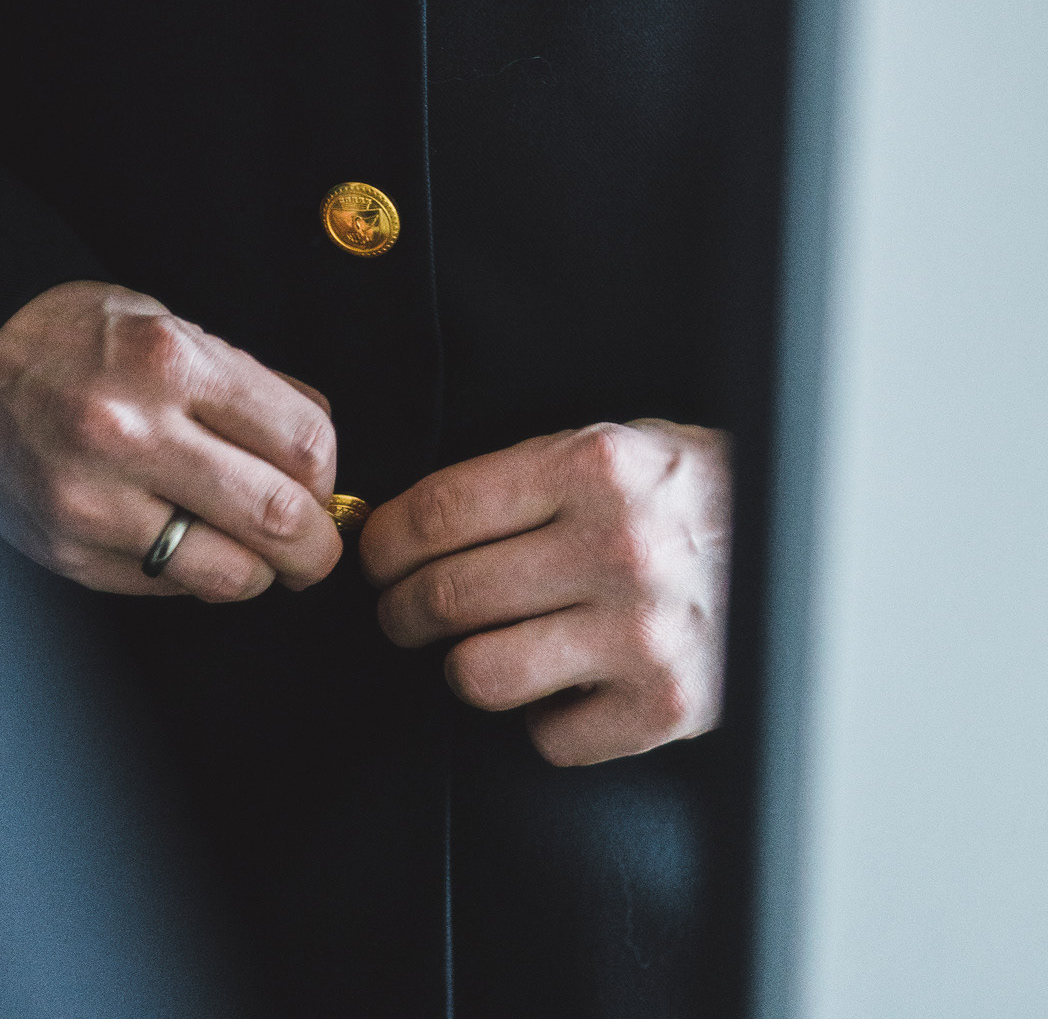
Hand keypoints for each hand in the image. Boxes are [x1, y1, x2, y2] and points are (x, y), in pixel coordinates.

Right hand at [0, 281, 341, 600]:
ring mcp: (95, 500)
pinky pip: (165, 586)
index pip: (302, 443)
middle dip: (315, 546)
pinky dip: (191, 575)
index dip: (329, 475)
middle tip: (316, 547)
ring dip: (258, 572)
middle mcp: (132, 433)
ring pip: (228, 573)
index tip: (322, 483)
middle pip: (278, 518)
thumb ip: (245, 381)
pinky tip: (179, 540)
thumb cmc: (68, 337)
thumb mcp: (166, 323)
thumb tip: (318, 443)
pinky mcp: (66, 550)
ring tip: (251, 551)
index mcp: (170, 362)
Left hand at [360, 421, 731, 764]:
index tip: (374, 557)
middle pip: (445, 596)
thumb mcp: (617, 448)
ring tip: (475, 647)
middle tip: (399, 610)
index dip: (383, 543)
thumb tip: (410, 520)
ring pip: (479, 674)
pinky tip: (565, 683)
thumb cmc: (692, 493)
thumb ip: (527, 475)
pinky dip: (543, 719)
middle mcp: (618, 547)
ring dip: (461, 665)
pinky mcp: (667, 707)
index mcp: (595, 466)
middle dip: (399, 610)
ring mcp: (643, 633)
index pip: (439, 512)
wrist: (811, 544)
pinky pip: (548, 737)